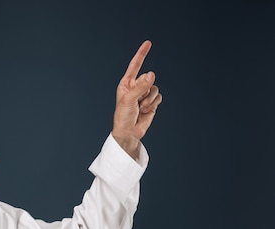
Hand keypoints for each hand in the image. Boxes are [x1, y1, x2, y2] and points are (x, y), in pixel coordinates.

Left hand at [112, 40, 162, 158]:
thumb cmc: (123, 116)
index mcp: (126, 83)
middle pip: (148, 79)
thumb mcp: (129, 100)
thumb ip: (141, 86)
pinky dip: (153, 104)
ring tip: (140, 108)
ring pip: (155, 88)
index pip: (135, 65)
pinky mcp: (152, 102)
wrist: (129, 132)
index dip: (142, 54)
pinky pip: (158, 97)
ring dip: (148, 100)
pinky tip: (145, 111)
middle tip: (137, 102)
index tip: (148, 43)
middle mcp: (136, 87)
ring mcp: (144, 94)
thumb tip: (152, 74)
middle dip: (144, 90)